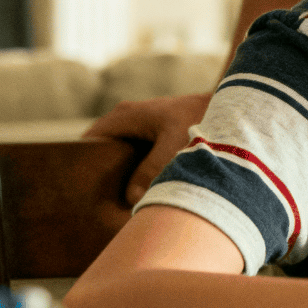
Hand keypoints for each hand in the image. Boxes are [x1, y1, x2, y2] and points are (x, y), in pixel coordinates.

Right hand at [84, 92, 211, 204]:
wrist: (230, 106)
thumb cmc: (201, 122)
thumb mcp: (175, 148)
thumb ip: (152, 172)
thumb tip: (130, 199)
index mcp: (126, 116)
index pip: (89, 141)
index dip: (82, 164)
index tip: (78, 190)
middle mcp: (128, 116)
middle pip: (101, 147)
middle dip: (98, 172)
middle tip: (95, 202)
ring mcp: (140, 122)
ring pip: (118, 151)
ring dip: (117, 171)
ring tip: (114, 201)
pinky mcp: (153, 131)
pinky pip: (133, 151)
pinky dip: (132, 168)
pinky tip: (136, 190)